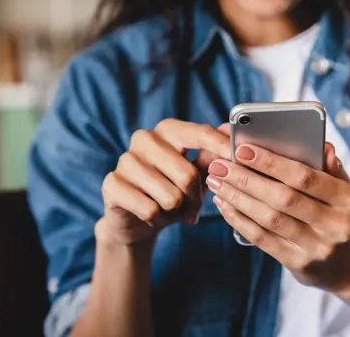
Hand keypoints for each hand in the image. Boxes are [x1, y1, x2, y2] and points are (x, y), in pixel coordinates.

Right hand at [98, 120, 230, 245]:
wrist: (136, 219)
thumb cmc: (171, 190)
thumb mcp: (195, 174)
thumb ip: (211, 156)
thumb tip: (231, 133)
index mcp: (167, 130)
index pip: (199, 133)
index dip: (220, 147)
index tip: (238, 158)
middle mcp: (144, 138)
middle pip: (187, 174)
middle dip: (195, 198)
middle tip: (193, 207)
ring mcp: (125, 160)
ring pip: (170, 196)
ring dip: (177, 211)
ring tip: (171, 210)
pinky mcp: (112, 183)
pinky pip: (150, 209)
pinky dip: (158, 219)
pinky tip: (153, 216)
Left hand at [206, 143, 349, 293]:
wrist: (341, 264)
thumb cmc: (333, 213)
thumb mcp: (340, 189)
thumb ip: (329, 167)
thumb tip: (323, 147)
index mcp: (347, 199)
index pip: (306, 177)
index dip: (272, 163)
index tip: (242, 149)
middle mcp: (336, 225)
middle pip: (283, 198)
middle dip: (246, 179)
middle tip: (219, 166)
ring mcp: (317, 247)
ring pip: (269, 219)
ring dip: (238, 198)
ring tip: (216, 182)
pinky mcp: (298, 263)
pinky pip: (262, 238)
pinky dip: (239, 219)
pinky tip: (224, 204)